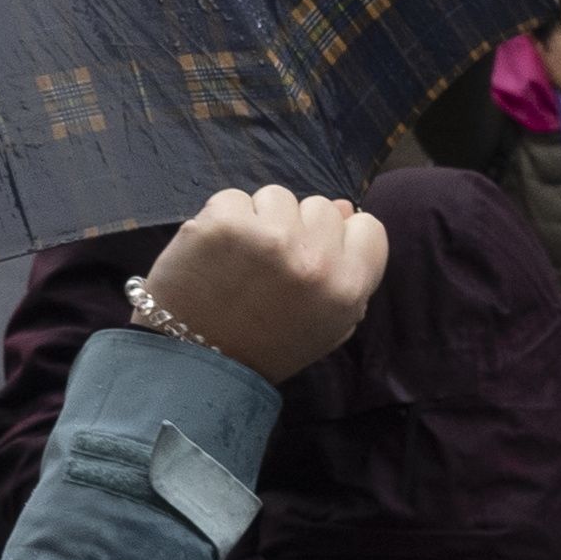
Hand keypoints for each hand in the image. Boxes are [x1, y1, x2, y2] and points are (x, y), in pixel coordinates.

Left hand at [138, 185, 390, 381]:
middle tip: (271, 267)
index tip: (314, 257)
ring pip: (278, 197)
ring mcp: (269, 237)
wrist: (193, 363)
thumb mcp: (325, 324)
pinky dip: (223, 220)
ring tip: (241, 259)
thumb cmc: (266, 346)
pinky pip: (234, 198)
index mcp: (347, 288)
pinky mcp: (224, 223)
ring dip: (261, 219)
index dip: (341, 238)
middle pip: (322, 207)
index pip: (367, 227)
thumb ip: (346, 270)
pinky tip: (214, 253)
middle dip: (299, 229)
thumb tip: (343, 208)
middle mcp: (314, 260)